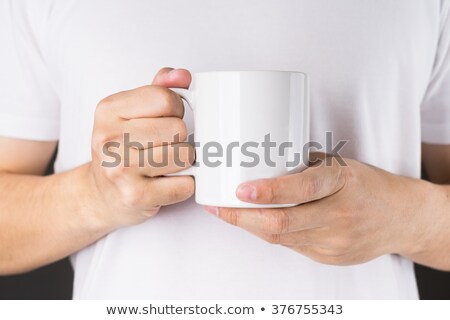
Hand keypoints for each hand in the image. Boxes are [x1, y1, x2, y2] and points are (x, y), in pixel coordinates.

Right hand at [88, 68, 194, 228]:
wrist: (99, 195)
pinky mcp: (136, 196)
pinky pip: (185, 184)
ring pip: (185, 155)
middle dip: (180, 138)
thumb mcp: (130, 112)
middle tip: (163, 146)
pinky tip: (166, 182)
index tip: (166, 119)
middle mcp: (109, 139)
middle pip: (178, 128)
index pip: (166, 98)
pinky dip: (184, 184)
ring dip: (184, 162)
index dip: (177, 109)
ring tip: (165, 164)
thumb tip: (182, 75)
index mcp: (108, 110)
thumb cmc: (121, 150)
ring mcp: (121, 170)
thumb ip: (158, 89)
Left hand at [205, 153, 428, 264]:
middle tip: (217, 206)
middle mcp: (339, 214)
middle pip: (283, 223)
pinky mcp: (330, 257)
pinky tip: (254, 222)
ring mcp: (335, 242)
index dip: (269, 192)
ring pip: (281, 238)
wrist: (401, 218)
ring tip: (225, 212)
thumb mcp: (340, 165)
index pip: (303, 189)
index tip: (240, 190)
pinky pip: (291, 246)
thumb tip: (260, 159)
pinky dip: (269, 233)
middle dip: (243, 217)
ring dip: (250, 226)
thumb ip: (304, 166)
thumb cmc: (366, 184)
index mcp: (342, 182)